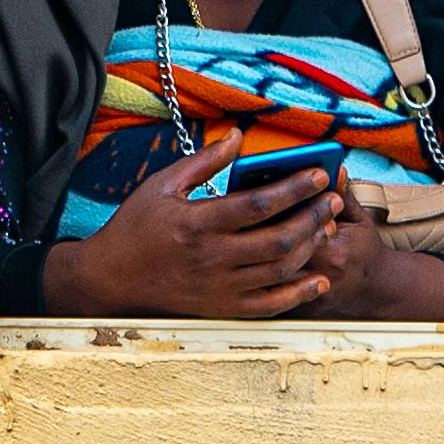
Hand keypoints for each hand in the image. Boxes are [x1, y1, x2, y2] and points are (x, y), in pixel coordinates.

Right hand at [38, 151, 363, 322]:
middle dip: (312, 216)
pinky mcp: (223, 307)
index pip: (257, 205)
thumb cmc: (136, 225)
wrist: (112, 278)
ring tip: (327, 227)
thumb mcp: (163, 185)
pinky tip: (319, 279)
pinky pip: (270, 305)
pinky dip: (299, 294)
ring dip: (311, 248)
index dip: (292, 189)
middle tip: (331, 199)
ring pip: (280, 271)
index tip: (316, 174)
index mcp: (198, 223)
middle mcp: (213, 258)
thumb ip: (204, 161)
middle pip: (278, 239)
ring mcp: (220, 287)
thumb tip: (239, 136)